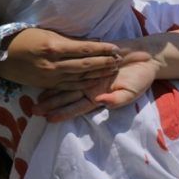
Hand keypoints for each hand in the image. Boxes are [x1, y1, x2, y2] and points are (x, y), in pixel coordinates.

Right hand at [0, 28, 119, 88]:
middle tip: (119, 60)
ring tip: (112, 70)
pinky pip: (69, 86)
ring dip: (98, 74)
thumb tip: (90, 41)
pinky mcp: (47, 85)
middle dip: (104, 63)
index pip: (84, 49)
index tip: (115, 47)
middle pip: (85, 65)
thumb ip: (68, 39)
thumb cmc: (24, 38)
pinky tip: (95, 82)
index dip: (101, 49)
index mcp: (53, 47)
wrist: (0, 56)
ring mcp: (50, 77)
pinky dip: (84, 84)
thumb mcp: (46, 33)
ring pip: (79, 77)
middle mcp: (53, 64)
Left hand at [36, 48, 160, 121]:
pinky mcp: (89, 61)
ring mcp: (88, 75)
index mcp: (98, 96)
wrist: (145, 59)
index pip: (77, 107)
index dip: (63, 112)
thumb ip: (117, 100)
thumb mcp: (131, 92)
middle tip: (33, 111)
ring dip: (51, 92)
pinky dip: (60, 72)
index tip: (49, 119)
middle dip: (50, 105)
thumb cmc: (140, 78)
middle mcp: (90, 87)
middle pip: (66, 97)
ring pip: (66, 84)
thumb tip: (102, 102)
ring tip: (35, 99)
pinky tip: (46, 76)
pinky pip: (72, 67)